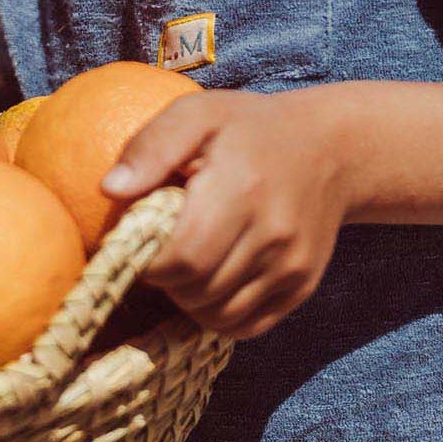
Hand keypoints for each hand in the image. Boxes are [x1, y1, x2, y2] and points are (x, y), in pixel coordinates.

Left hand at [102, 87, 347, 338]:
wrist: (333, 150)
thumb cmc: (251, 130)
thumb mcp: (199, 114)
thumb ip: (151, 147)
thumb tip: (109, 190)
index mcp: (241, 188)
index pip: (182, 258)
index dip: (151, 262)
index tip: (145, 243)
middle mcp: (273, 233)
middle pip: (197, 292)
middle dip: (167, 282)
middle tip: (164, 255)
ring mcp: (291, 265)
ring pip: (219, 317)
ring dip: (190, 302)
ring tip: (188, 267)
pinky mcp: (301, 286)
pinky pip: (247, 326)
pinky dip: (219, 316)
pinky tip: (213, 285)